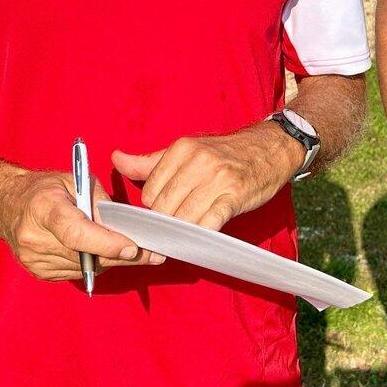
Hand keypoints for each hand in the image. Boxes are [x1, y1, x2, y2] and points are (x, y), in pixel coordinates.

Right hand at [0, 170, 161, 280]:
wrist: (7, 205)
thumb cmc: (45, 188)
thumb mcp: (75, 180)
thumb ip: (99, 202)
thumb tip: (126, 225)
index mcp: (44, 208)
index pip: (77, 233)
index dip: (107, 243)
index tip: (133, 247)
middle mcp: (35, 238)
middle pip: (86, 255)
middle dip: (121, 255)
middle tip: (153, 254)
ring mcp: (35, 259)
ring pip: (86, 267)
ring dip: (112, 261)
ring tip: (132, 251)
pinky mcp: (39, 272)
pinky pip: (77, 272)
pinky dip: (95, 264)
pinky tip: (103, 253)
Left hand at [112, 124, 299, 230]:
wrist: (270, 148)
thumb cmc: (225, 154)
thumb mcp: (187, 151)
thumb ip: (149, 162)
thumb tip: (116, 158)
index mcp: (182, 149)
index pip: (150, 192)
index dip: (153, 209)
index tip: (161, 216)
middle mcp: (198, 161)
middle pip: (164, 207)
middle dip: (164, 225)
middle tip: (168, 232)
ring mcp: (218, 179)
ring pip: (183, 218)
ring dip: (180, 233)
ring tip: (181, 238)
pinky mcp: (235, 195)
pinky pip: (209, 222)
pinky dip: (201, 234)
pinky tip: (200, 237)